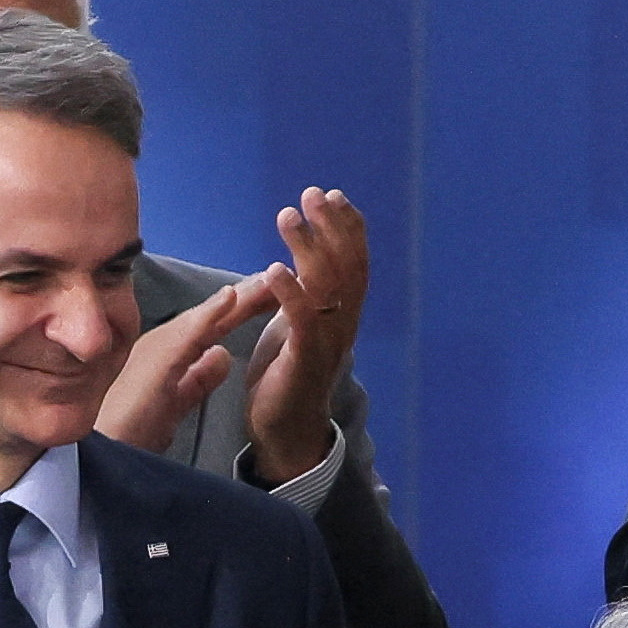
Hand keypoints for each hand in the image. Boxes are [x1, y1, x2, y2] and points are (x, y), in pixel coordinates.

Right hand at [94, 277, 257, 456]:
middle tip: (281, 274)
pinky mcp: (156, 361)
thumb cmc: (130, 430)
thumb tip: (223, 355)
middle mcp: (162, 343)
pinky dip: (210, 314)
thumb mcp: (176, 403)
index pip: (212, 327)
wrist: (101, 450)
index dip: (241, 310)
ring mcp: (158, 348)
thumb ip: (199, 379)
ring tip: (265, 277)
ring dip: (236, 297)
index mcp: (169, 355)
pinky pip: (187, 334)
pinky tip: (230, 297)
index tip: (271, 293)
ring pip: (205, 318)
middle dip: (246, 297)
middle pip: (212, 317)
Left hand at [237, 189, 366, 484]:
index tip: (333, 196)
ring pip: (325, 288)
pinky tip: (274, 268)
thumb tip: (299, 260)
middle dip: (332, 227)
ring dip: (308, 248)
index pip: (353, 264)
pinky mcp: (303, 363)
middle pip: (346, 268)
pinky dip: (290, 294)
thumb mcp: (295, 327)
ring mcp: (325, 344)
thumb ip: (302, 296)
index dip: (347, 229)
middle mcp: (342, 326)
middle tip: (313, 194)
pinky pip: (301, 323)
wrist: (286, 433)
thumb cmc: (287, 377)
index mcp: (341, 316)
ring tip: (288, 216)